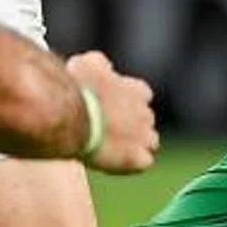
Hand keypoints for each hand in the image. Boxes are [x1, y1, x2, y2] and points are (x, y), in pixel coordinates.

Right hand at [66, 51, 158, 173]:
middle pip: (145, 119)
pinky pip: (143, 162)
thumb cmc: (77, 88)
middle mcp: (146, 113)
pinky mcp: (137, 159)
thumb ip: (99, 64)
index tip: (114, 105)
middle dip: (132, 124)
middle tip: (108, 130)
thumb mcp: (85, 64)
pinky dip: (133, 162)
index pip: (142, 94)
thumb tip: (104, 65)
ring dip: (137, 144)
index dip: (129, 100)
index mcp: (137, 91)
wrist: (76, 117)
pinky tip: (116, 161)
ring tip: (114, 148)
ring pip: (150, 141)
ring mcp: (144, 137)